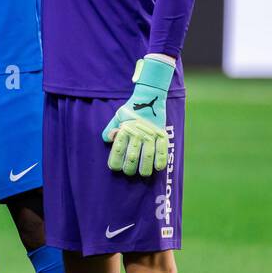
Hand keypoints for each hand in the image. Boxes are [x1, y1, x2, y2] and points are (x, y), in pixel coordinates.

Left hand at [102, 56, 173, 176]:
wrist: (148, 98)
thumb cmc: (129, 112)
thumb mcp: (116, 119)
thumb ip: (110, 130)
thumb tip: (108, 139)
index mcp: (124, 130)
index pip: (117, 151)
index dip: (115, 163)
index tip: (115, 168)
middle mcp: (137, 133)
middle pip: (132, 157)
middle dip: (129, 168)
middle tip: (129, 172)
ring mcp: (150, 134)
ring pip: (147, 156)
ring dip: (145, 168)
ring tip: (143, 174)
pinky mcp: (162, 134)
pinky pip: (163, 150)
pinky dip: (161, 160)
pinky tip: (158, 168)